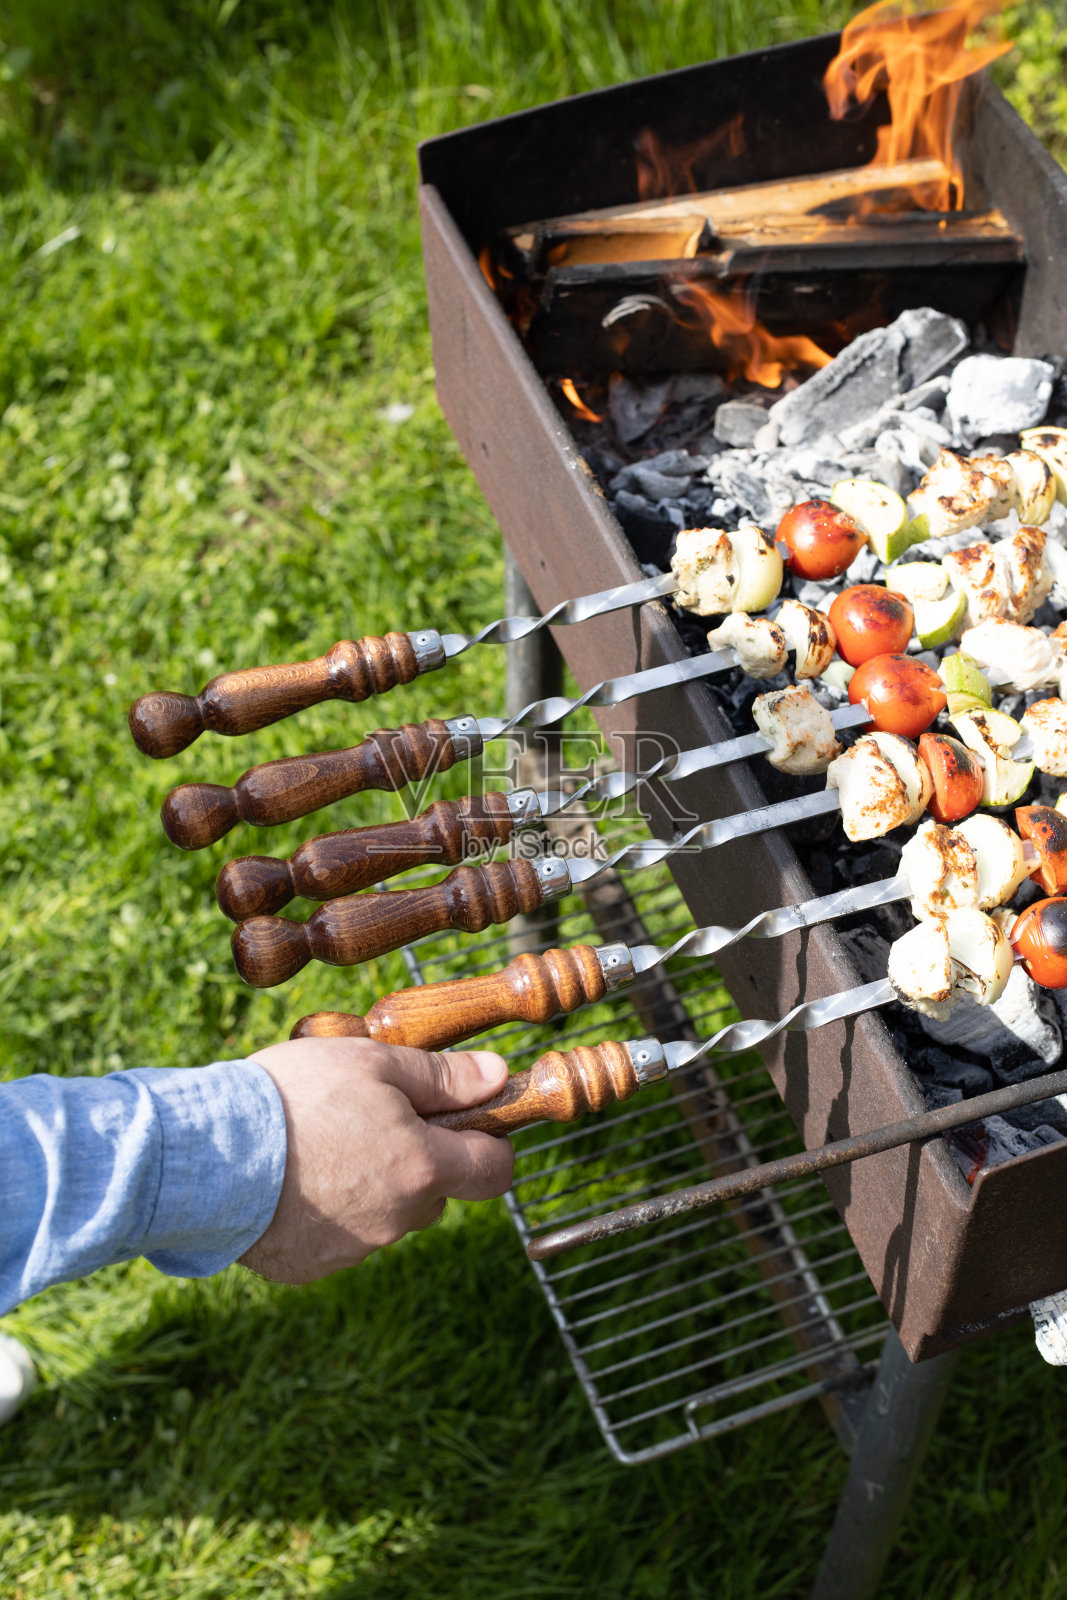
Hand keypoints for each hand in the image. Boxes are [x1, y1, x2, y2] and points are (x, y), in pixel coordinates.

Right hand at [240, 1036, 514, 1283]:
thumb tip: (498, 1078)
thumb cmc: (292, 1098)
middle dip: (419, 1160)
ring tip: (319, 1144)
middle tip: (369, 1119)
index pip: (494, 1171)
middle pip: (435, 1192)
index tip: (465, 1122)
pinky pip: (339, 1239)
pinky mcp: (310, 1268)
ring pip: (387, 1216)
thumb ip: (443, 1076)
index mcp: (424, 1169)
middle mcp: (398, 1220)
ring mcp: (353, 1251)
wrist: (204, 1156)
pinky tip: (293, 1179)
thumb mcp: (373, 1062)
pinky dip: (328, 1212)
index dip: (489, 1144)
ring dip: (372, 1185)